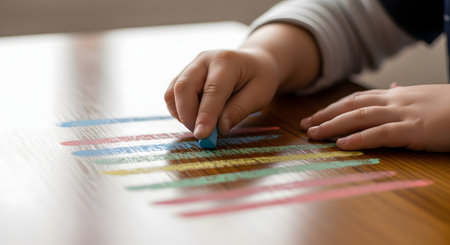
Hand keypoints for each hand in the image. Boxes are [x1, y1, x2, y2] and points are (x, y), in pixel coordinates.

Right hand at [164, 48, 278, 138]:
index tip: (201, 135)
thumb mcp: (260, 94)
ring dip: (182, 115)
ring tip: (202, 125)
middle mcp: (203, 60)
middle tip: (201, 135)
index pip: (212, 90)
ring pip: (173, 92)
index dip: (205, 114)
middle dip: (187, 115)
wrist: (253, 62)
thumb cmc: (259, 78)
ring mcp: (190, 66)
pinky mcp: (183, 76)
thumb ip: (239, 110)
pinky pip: (172, 96)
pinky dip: (179, 111)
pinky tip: (196, 117)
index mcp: (226, 61)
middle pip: (184, 87)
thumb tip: (220, 129)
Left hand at [300, 84, 449, 151]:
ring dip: (334, 126)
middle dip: (326, 116)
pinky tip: (341, 144)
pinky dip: (359, 138)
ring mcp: (403, 114)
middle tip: (305, 126)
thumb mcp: (422, 95)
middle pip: (351, 106)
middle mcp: (394, 101)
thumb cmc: (449, 105)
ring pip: (360, 117)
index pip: (355, 99)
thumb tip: (390, 87)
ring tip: (314, 134)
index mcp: (395, 95)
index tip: (315, 116)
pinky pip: (381, 133)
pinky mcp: (414, 130)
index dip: (333, 108)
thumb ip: (401, 94)